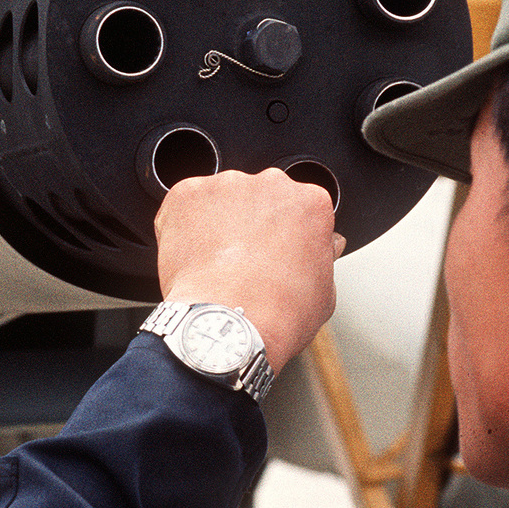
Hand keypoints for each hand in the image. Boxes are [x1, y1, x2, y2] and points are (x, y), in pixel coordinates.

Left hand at [153, 169, 344, 373]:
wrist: (230, 323)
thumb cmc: (279, 314)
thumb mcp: (324, 291)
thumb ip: (323, 256)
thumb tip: (325, 249)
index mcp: (310, 203)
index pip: (300, 209)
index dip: (287, 234)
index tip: (277, 253)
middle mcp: (271, 184)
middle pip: (260, 199)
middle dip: (252, 224)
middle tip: (245, 262)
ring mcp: (227, 186)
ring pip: (221, 200)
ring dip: (218, 224)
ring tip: (216, 265)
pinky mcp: (188, 195)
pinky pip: (184, 206)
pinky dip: (183, 227)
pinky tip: (193, 258)